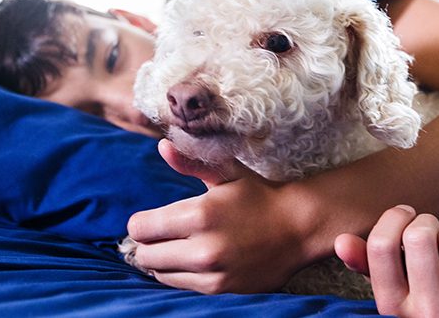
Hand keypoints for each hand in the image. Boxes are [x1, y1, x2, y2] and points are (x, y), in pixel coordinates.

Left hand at [125, 139, 317, 293]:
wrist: (298, 228)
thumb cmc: (258, 195)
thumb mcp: (226, 172)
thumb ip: (190, 161)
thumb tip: (162, 146)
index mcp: (200, 214)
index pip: (140, 228)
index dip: (142, 222)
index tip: (152, 219)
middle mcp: (203, 248)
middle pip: (144, 254)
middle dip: (149, 242)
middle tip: (166, 233)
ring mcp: (212, 274)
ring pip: (159, 273)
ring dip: (163, 260)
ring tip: (181, 246)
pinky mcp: (221, 291)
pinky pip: (179, 287)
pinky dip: (179, 274)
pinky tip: (194, 261)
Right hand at [334, 206, 438, 317]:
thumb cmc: (432, 293)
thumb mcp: (396, 282)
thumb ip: (366, 261)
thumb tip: (340, 241)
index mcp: (393, 307)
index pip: (381, 246)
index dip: (393, 218)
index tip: (404, 214)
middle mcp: (427, 315)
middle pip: (419, 237)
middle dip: (427, 223)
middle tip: (432, 233)